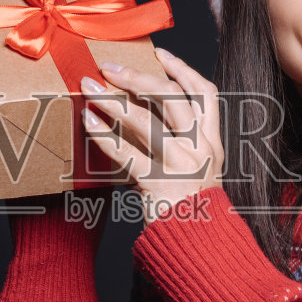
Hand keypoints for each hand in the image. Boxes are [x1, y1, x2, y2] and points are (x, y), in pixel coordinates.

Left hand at [80, 47, 223, 222]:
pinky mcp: (158, 184)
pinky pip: (125, 153)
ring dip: (112, 100)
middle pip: (172, 98)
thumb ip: (180, 142)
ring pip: (145, 121)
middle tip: (109, 67)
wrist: (199, 248)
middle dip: (138, 77)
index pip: (206, 93)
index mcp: (213, 142)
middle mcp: (202, 150)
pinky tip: (88, 122)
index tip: (160, 53)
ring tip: (90, 88)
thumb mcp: (198, 170)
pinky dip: (103, 135)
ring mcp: (181, 166)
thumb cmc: (191, 208)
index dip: (183, 69)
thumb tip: (142, 109)